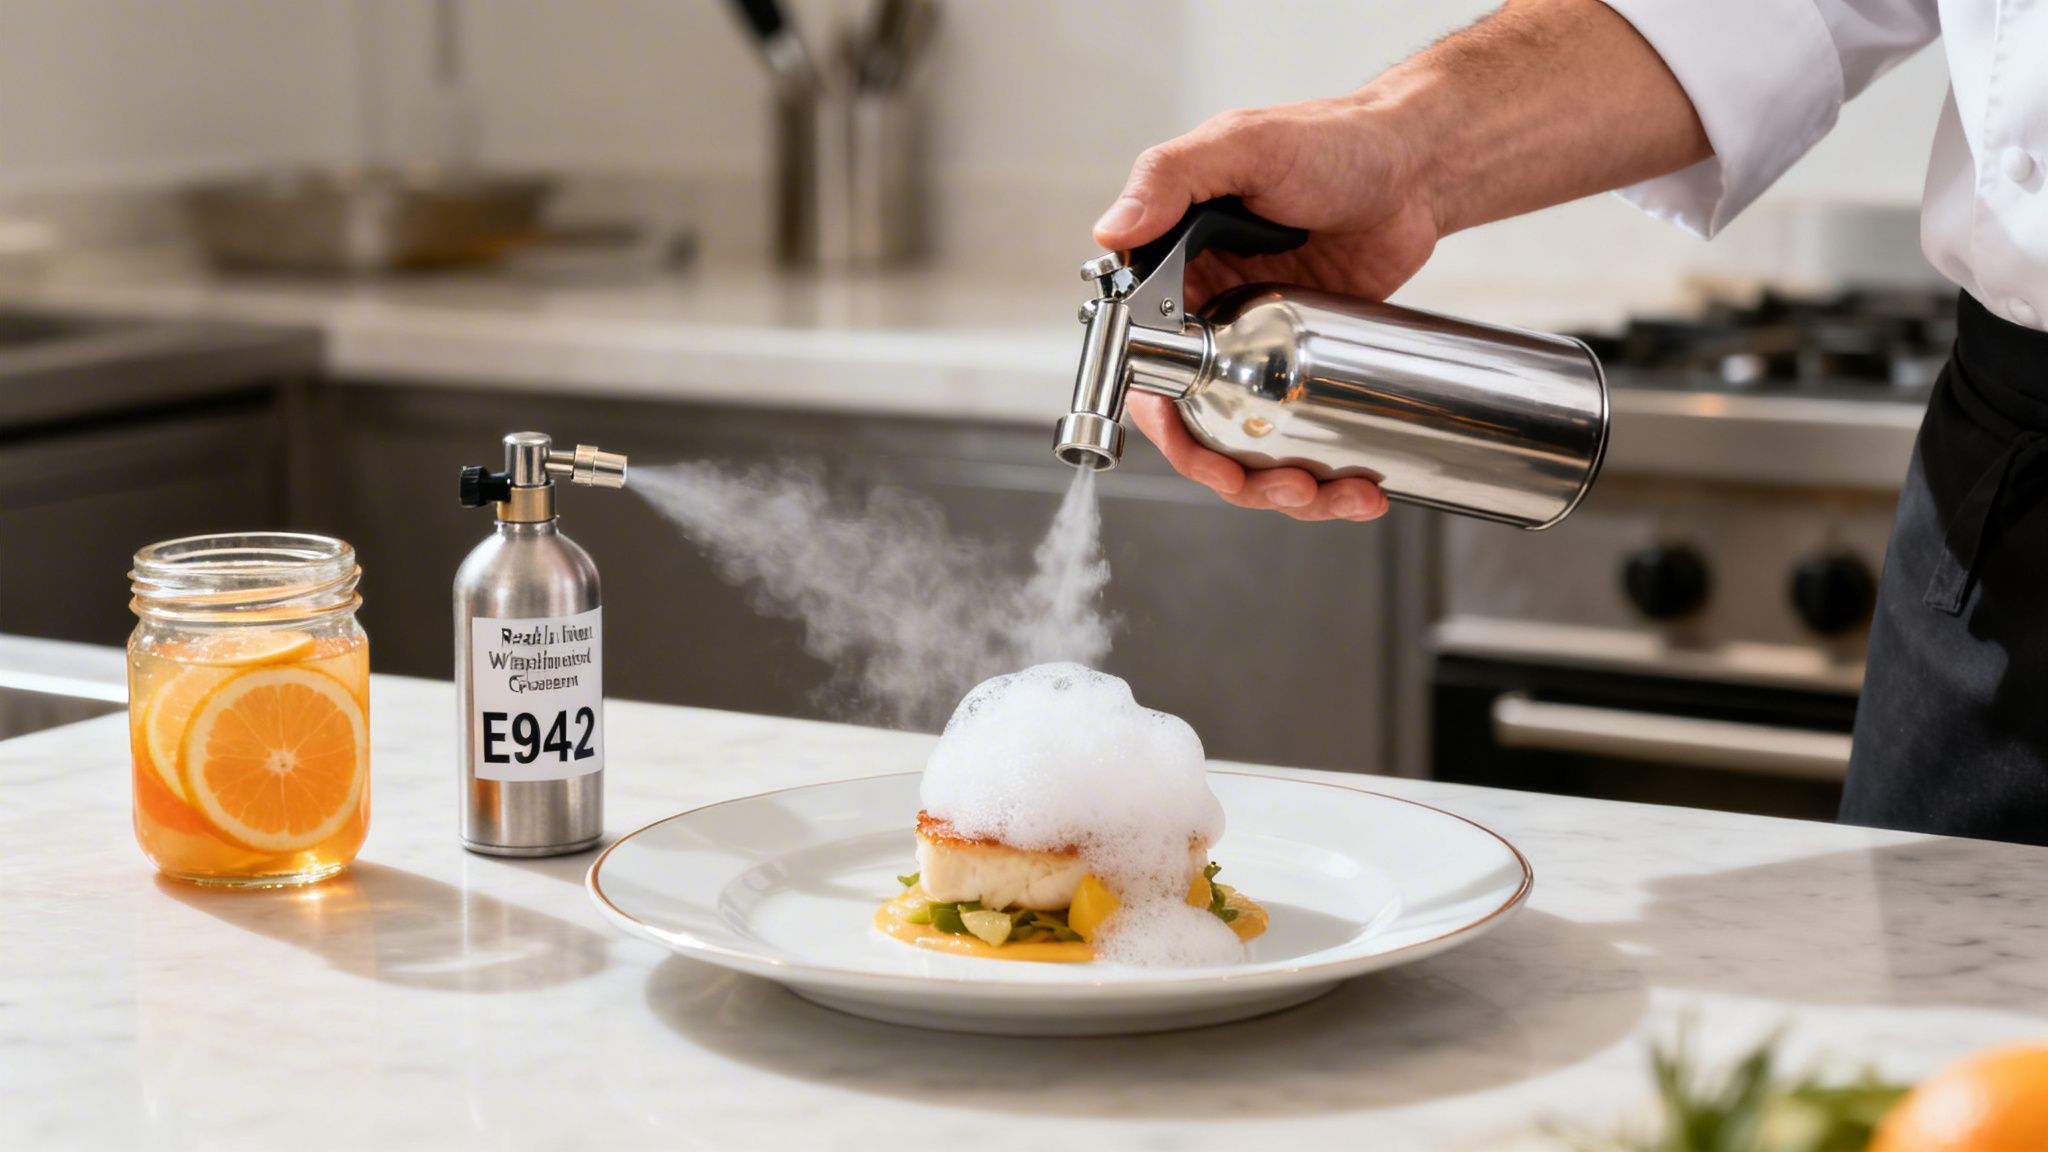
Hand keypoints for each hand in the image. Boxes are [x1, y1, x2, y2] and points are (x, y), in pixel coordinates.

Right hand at [1094, 95, 1441, 522]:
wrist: (1420, 162)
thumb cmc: (1331, 139)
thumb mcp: (1242, 146)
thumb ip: (1170, 179)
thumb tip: (1108, 233)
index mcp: (1171, 272)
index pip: (1139, 364)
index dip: (1160, 418)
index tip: (1191, 443)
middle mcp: (1205, 317)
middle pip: (1192, 422)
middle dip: (1225, 468)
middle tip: (1269, 485)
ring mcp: (1258, 348)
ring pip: (1248, 441)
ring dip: (1276, 487)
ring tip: (1324, 493)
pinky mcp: (1310, 365)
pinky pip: (1301, 434)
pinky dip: (1325, 470)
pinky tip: (1358, 486)